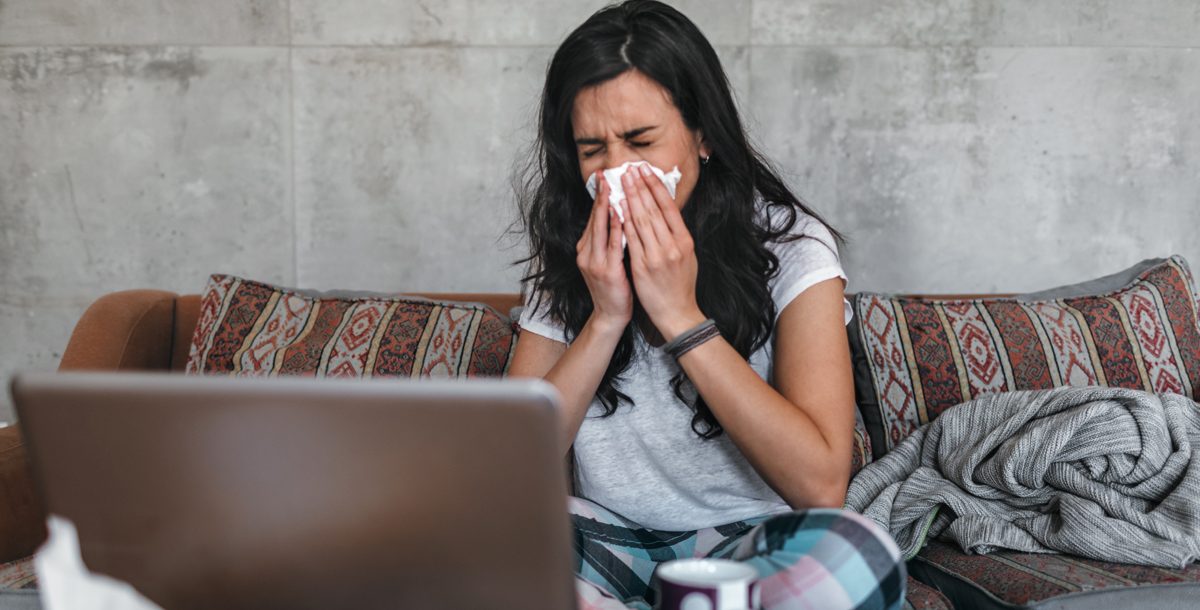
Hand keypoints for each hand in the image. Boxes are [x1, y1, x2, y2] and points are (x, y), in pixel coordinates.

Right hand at [576, 171, 632, 333]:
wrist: (610, 315)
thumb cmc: (615, 287)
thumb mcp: (607, 260)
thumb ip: (609, 240)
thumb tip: (619, 215)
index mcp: (586, 249)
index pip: (593, 218)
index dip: (599, 197)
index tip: (604, 177)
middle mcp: (586, 253)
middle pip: (594, 218)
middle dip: (600, 195)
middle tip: (606, 174)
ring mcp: (594, 262)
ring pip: (600, 227)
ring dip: (606, 205)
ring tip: (611, 186)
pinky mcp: (606, 271)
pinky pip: (611, 244)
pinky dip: (615, 227)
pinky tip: (620, 214)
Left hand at [621, 164, 706, 340]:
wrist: (677, 312)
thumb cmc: (681, 284)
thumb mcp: (687, 255)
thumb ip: (676, 234)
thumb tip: (667, 212)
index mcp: (685, 240)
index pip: (669, 206)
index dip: (656, 186)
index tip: (646, 171)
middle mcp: (673, 245)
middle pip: (654, 209)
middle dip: (640, 186)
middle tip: (630, 169)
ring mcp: (658, 256)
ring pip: (642, 220)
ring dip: (631, 198)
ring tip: (622, 181)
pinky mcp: (643, 266)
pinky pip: (632, 239)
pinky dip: (625, 221)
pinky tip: (618, 208)